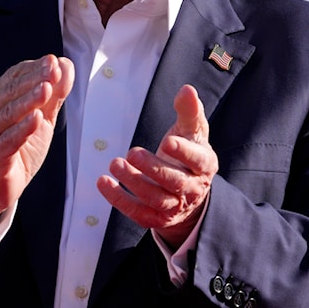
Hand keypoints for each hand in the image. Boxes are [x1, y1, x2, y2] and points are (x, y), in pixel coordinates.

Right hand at [0, 55, 73, 232]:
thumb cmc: (19, 145)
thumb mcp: (41, 117)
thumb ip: (54, 94)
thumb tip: (66, 65)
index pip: (16, 76)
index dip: (35, 68)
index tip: (54, 61)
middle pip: (12, 91)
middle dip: (34, 79)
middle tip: (53, 69)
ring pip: (9, 113)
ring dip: (28, 100)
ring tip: (46, 89)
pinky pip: (8, 140)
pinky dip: (22, 129)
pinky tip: (36, 119)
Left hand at [97, 84, 217, 247]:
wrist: (189, 192)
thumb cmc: (188, 153)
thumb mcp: (192, 131)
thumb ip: (189, 111)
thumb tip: (187, 89)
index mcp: (204, 165)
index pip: (197, 160)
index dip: (184, 152)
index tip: (168, 141)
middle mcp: (192, 188)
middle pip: (174, 182)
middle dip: (153, 168)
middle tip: (132, 152)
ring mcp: (174, 206)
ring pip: (156, 199)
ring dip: (134, 183)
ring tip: (115, 164)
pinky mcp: (156, 218)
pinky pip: (138, 213)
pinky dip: (119, 200)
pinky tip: (104, 183)